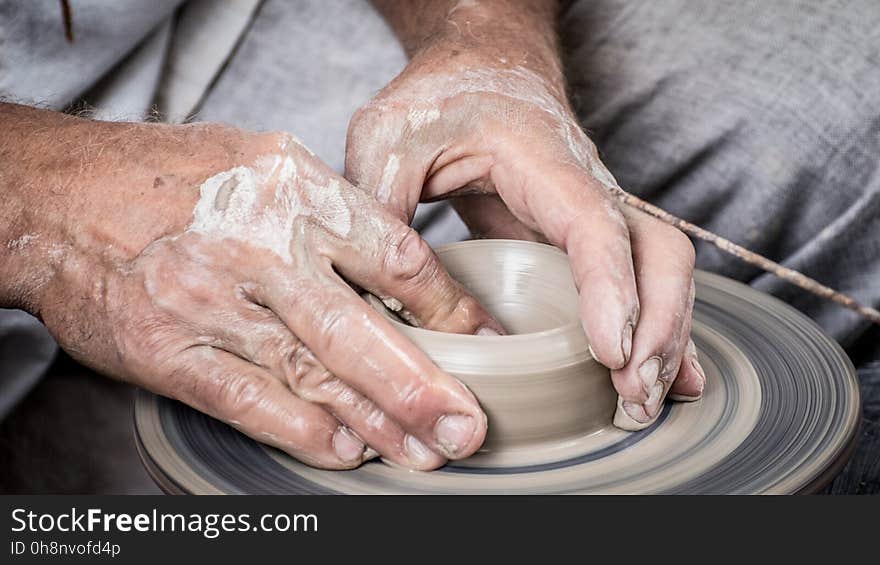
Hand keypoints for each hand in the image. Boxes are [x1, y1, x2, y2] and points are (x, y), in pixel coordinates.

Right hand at [0, 104, 501, 468]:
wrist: (64, 196)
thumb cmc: (176, 178)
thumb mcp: (268, 163)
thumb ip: (334, 215)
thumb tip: (404, 274)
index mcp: (295, 191)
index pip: (395, 257)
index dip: (448, 308)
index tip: (483, 341)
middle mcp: (258, 248)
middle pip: (358, 330)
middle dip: (421, 386)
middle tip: (466, 427)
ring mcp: (212, 304)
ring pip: (311, 374)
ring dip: (373, 420)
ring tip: (421, 450)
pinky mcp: (171, 351)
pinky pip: (248, 400)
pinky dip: (300, 429)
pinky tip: (344, 448)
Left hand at [345, 33, 704, 428]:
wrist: (478, 66)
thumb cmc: (437, 96)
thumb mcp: (388, 137)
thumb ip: (380, 207)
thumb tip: (378, 296)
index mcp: (542, 158)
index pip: (595, 225)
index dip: (611, 290)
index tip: (612, 352)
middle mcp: (586, 186)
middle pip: (658, 252)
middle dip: (660, 327)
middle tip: (633, 396)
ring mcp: (593, 211)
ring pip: (661, 270)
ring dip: (665, 337)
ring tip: (642, 403)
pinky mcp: (582, 237)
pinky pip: (637, 278)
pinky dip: (654, 327)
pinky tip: (655, 374)